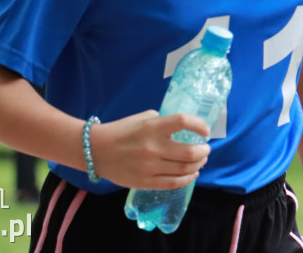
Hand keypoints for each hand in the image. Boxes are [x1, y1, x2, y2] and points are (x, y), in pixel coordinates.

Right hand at [88, 110, 210, 188]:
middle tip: (205, 149)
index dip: (199, 125)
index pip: (183, 122)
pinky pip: (173, 183)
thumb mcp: (142, 118)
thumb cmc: (121, 131)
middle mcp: (153, 147)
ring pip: (184, 169)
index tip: (205, 130)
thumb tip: (182, 129)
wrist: (96, 151)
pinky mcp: (145, 182)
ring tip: (200, 160)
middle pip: (189, 152)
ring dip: (198, 164)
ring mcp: (150, 167)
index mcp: (152, 128)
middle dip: (203, 151)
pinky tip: (191, 173)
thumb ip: (162, 122)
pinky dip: (187, 179)